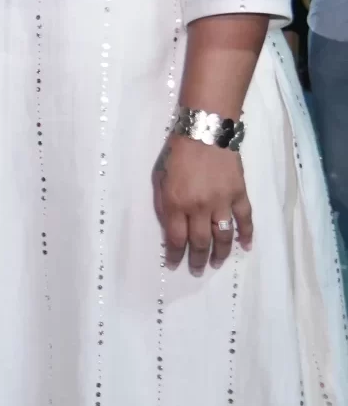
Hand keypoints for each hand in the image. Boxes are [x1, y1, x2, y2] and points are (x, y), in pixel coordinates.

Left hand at [154, 133, 251, 273]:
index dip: (175, 255)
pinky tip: (245, 246)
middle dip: (197, 260)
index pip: (176, 238)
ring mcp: (222, 202)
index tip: (174, 266)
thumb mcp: (158, 178)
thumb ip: (163, 204)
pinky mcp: (240, 194)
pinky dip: (247, 234)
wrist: (204, 132)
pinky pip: (245, 219)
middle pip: (200, 242)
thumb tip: (170, 228)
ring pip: (223, 236)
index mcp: (175, 203)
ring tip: (216, 264)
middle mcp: (199, 207)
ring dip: (221, 253)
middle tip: (197, 272)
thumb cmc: (176, 154)